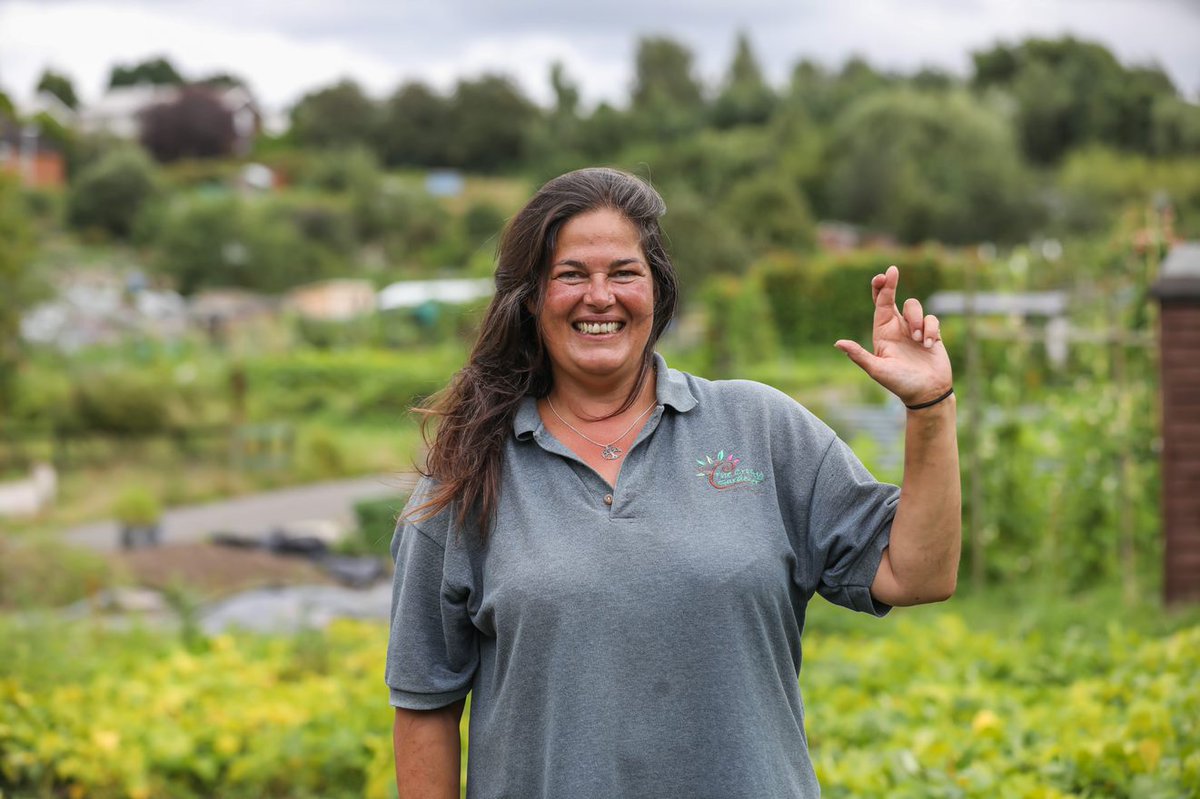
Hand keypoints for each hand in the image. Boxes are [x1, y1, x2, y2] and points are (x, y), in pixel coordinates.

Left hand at [834, 265, 952, 406]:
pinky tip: (928, 346)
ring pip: (914, 307)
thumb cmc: (899, 383)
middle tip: (892, 271)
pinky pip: (932, 319)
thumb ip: (859, 355)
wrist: (926, 393)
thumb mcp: (877, 369)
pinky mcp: (931, 333)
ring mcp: (914, 329)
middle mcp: (897, 328)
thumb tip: (838, 343)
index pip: (879, 305)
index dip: (880, 288)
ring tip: (918, 341)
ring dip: (916, 320)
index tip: (883, 275)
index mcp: (882, 332)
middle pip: (894, 298)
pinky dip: (930, 330)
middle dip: (892, 284)